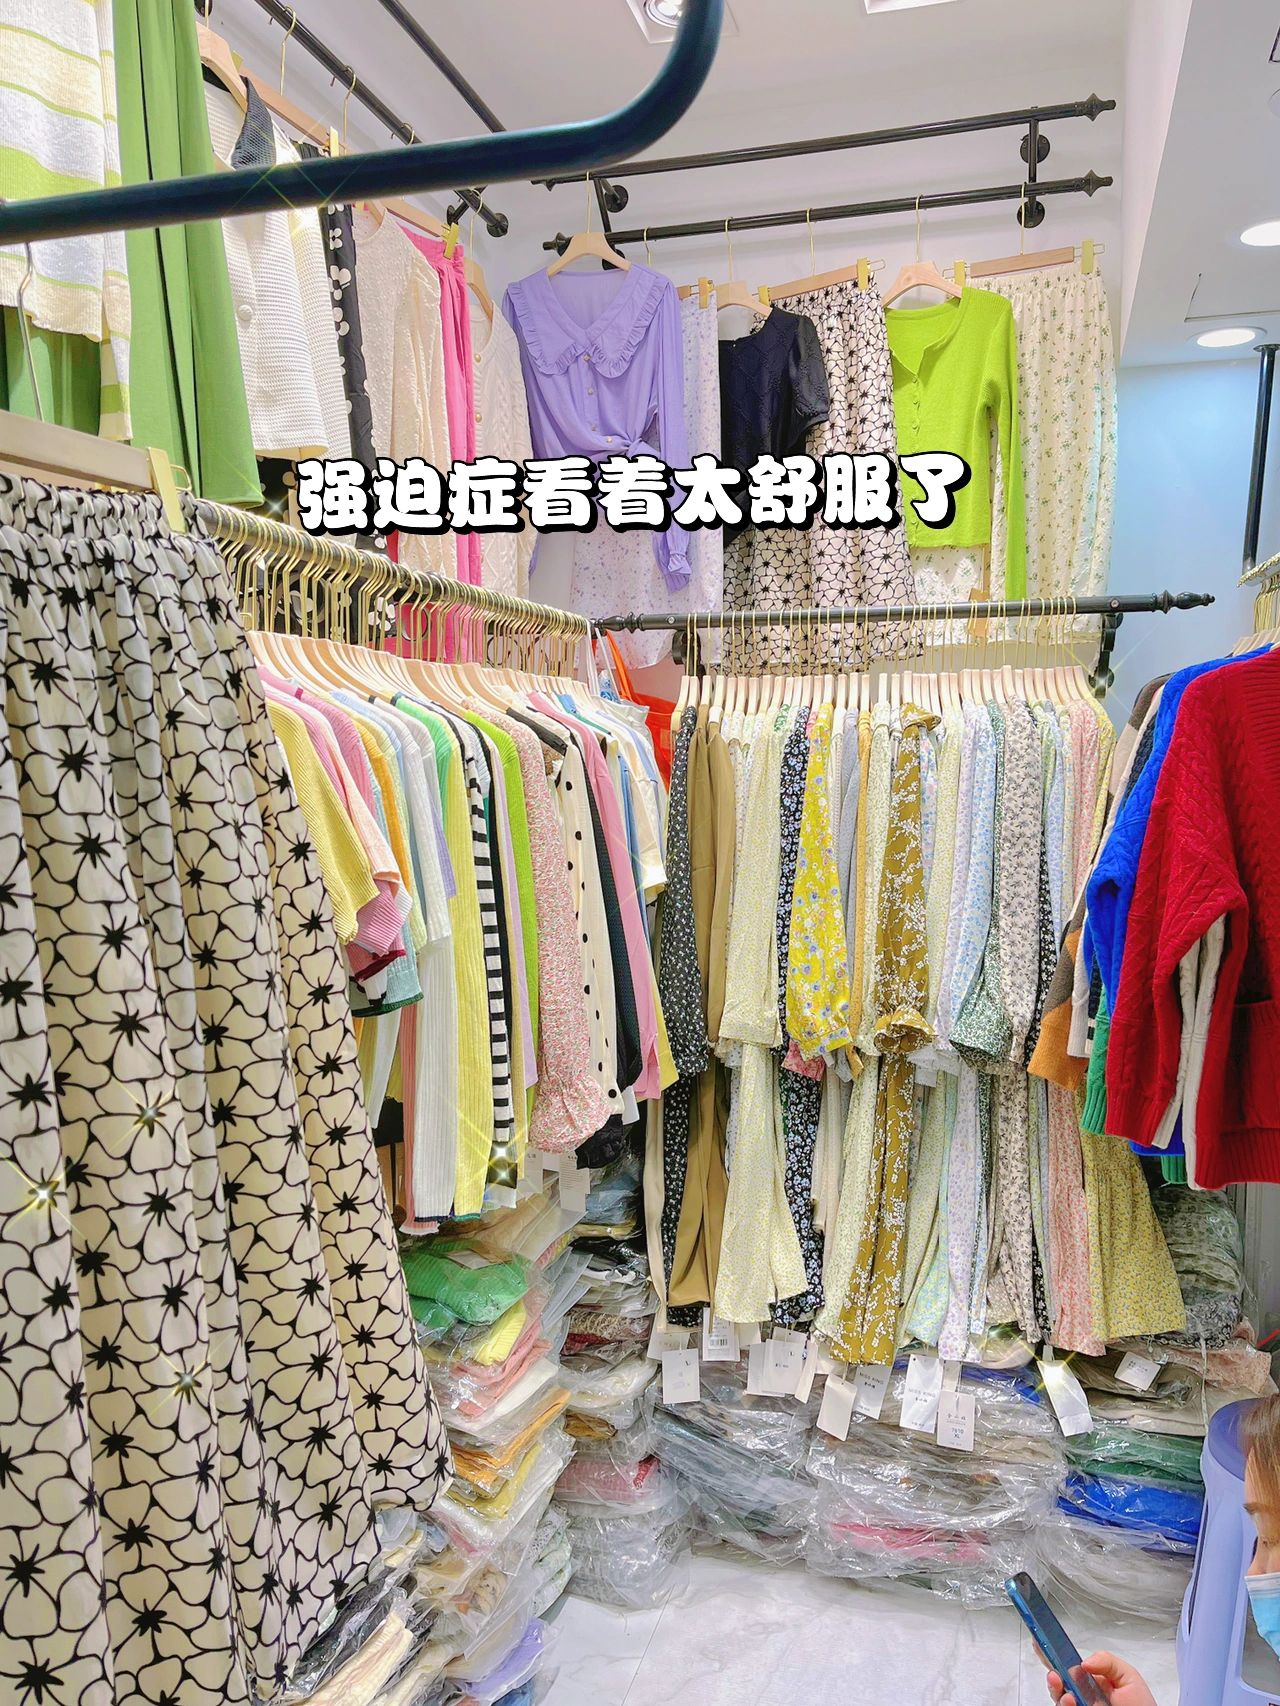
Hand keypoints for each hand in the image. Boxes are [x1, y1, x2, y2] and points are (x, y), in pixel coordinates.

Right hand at [1042, 1650, 1157, 1705]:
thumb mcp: (1130, 1678)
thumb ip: (1108, 1662)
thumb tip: (1084, 1661)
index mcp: (1093, 1679)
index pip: (1069, 1664)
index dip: (1053, 1655)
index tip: (1042, 1646)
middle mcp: (1084, 1694)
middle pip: (1059, 1682)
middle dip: (1052, 1675)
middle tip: (1054, 1674)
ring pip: (1059, 1698)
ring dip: (1057, 1692)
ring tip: (1066, 1694)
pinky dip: (1064, 1705)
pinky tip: (1070, 1701)